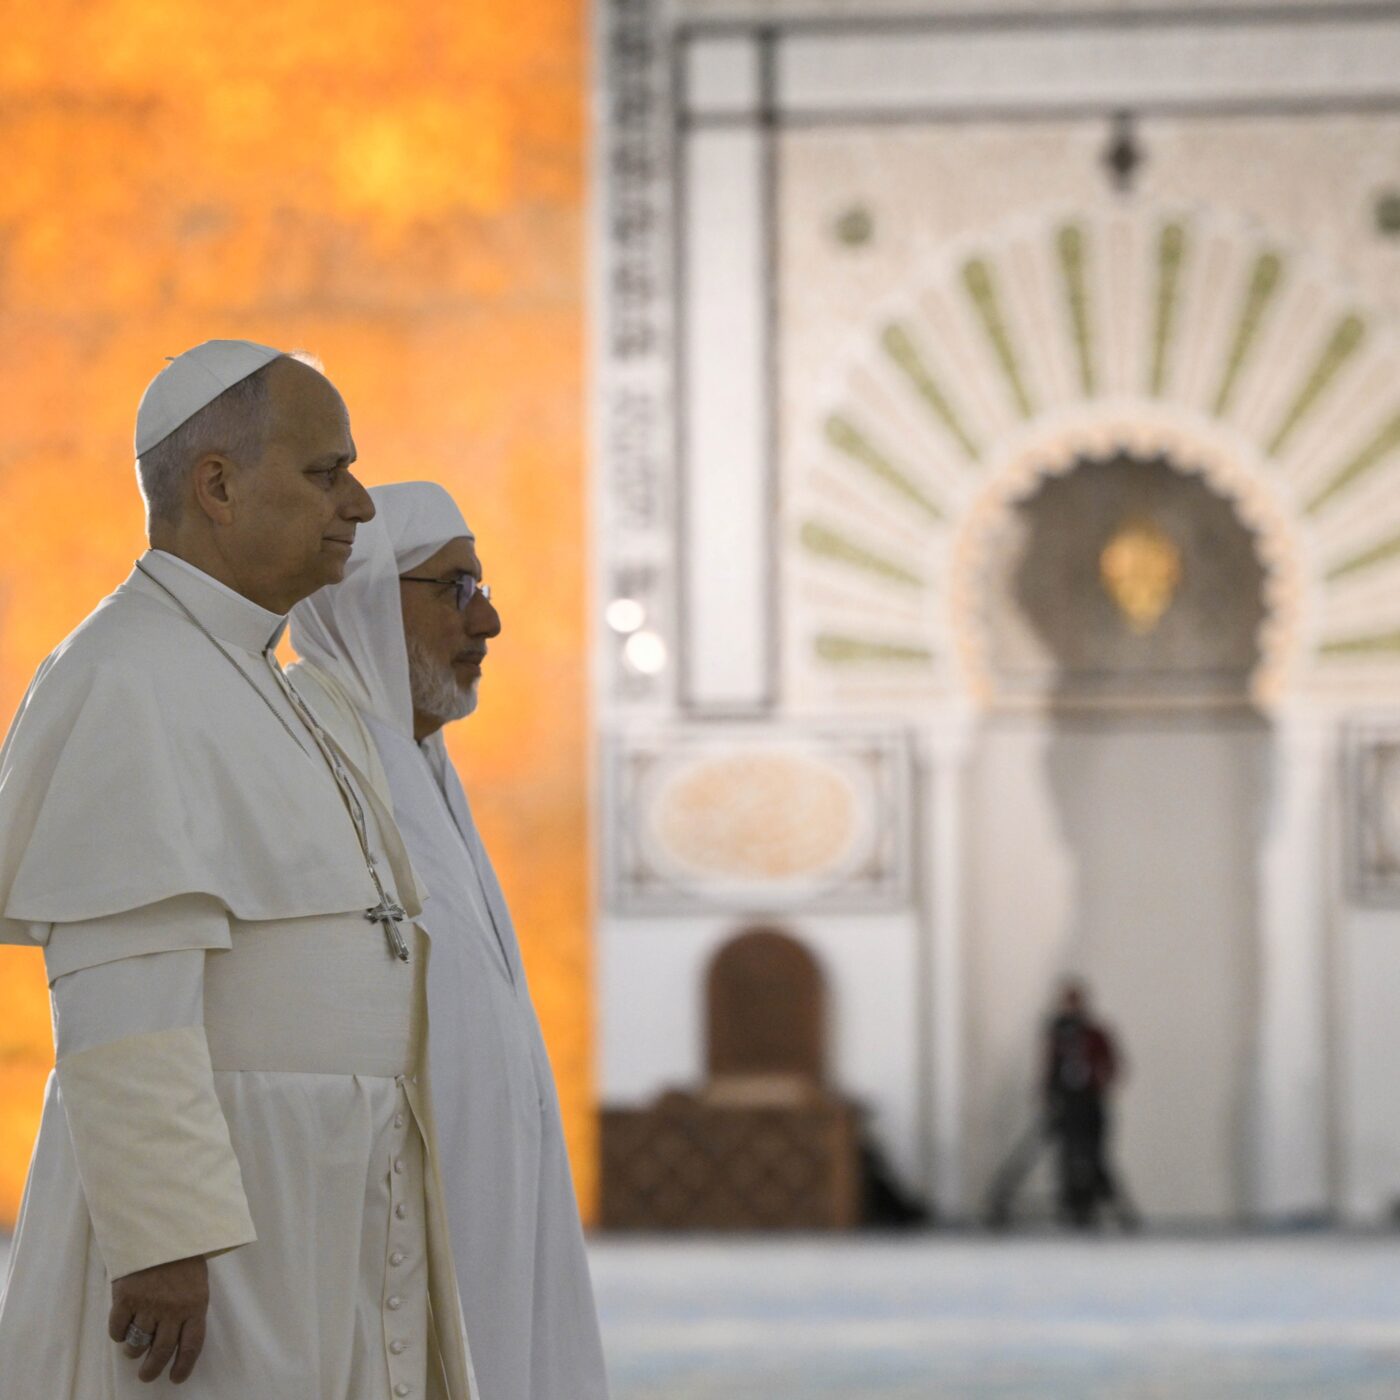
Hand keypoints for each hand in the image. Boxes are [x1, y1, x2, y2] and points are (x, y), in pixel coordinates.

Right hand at [108, 1254, 208, 1384]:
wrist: (162, 1226)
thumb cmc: (183, 1253)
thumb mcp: (196, 1280)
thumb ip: (189, 1307)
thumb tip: (179, 1338)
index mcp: (196, 1304)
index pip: (191, 1345)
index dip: (183, 1366)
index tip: (175, 1378)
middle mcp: (173, 1310)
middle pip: (162, 1352)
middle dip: (152, 1369)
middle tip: (146, 1374)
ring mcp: (148, 1305)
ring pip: (137, 1344)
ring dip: (134, 1350)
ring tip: (134, 1347)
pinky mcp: (125, 1299)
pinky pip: (118, 1330)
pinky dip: (118, 1334)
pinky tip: (122, 1327)